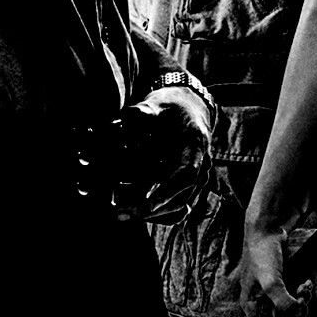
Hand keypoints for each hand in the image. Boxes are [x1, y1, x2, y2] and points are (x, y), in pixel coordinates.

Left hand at [107, 88, 209, 220]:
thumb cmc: (170, 105)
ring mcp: (195, 180)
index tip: (146, 206)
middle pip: (179, 197)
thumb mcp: (157, 103)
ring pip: (175, 206)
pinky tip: (126, 210)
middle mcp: (200, 167)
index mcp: (195, 146)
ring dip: (147, 212)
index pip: (186, 174)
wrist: (187, 110)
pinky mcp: (183, 186)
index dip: (167, 191)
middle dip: (149, 209)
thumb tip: (126, 117)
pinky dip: (151, 210)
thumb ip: (143, 112)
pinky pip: (172, 206)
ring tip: (117, 211)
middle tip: (117, 213)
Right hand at [239, 215, 298, 314]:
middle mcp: (260, 299)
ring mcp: (272, 290)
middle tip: (301, 298)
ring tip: (305, 286)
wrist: (268, 230)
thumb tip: (296, 314)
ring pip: (291, 305)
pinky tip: (306, 282)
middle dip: (296, 309)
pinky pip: (295, 293)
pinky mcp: (282, 282)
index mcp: (250, 302)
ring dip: (302, 298)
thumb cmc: (261, 254)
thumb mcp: (270, 282)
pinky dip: (303, 290)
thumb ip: (281, 302)